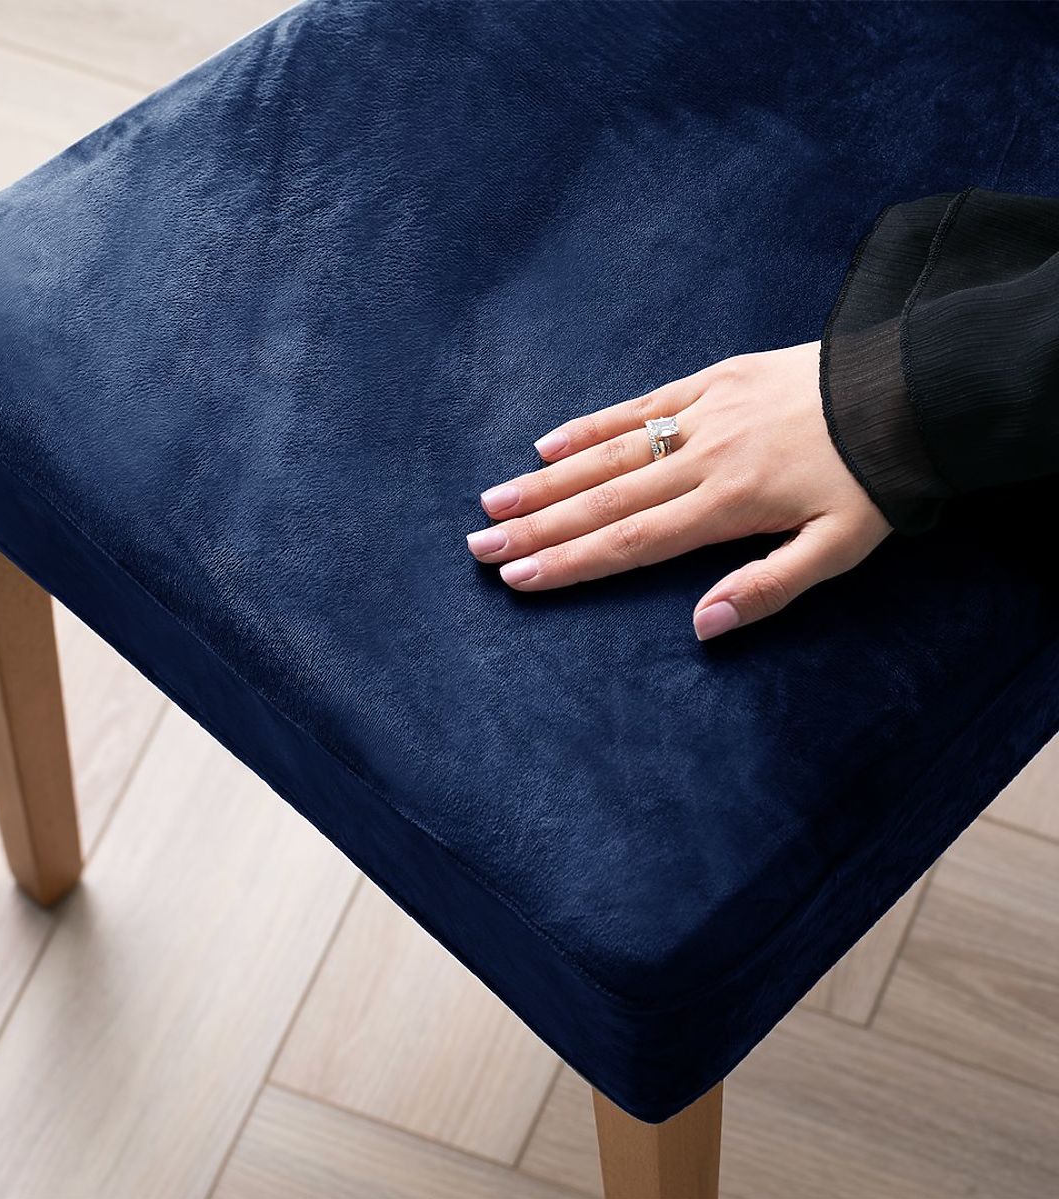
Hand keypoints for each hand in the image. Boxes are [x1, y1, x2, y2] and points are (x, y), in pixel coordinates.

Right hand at [466, 342, 891, 638]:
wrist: (913, 387)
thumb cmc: (878, 476)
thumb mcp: (840, 548)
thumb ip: (769, 587)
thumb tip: (701, 624)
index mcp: (729, 505)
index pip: (631, 541)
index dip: (571, 561)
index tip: (518, 576)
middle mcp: (702, 459)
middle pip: (604, 499)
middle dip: (537, 526)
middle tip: (479, 544)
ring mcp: (702, 414)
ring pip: (610, 454)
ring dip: (547, 480)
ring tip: (494, 501)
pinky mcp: (713, 380)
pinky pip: (642, 405)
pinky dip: (592, 424)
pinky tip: (548, 443)